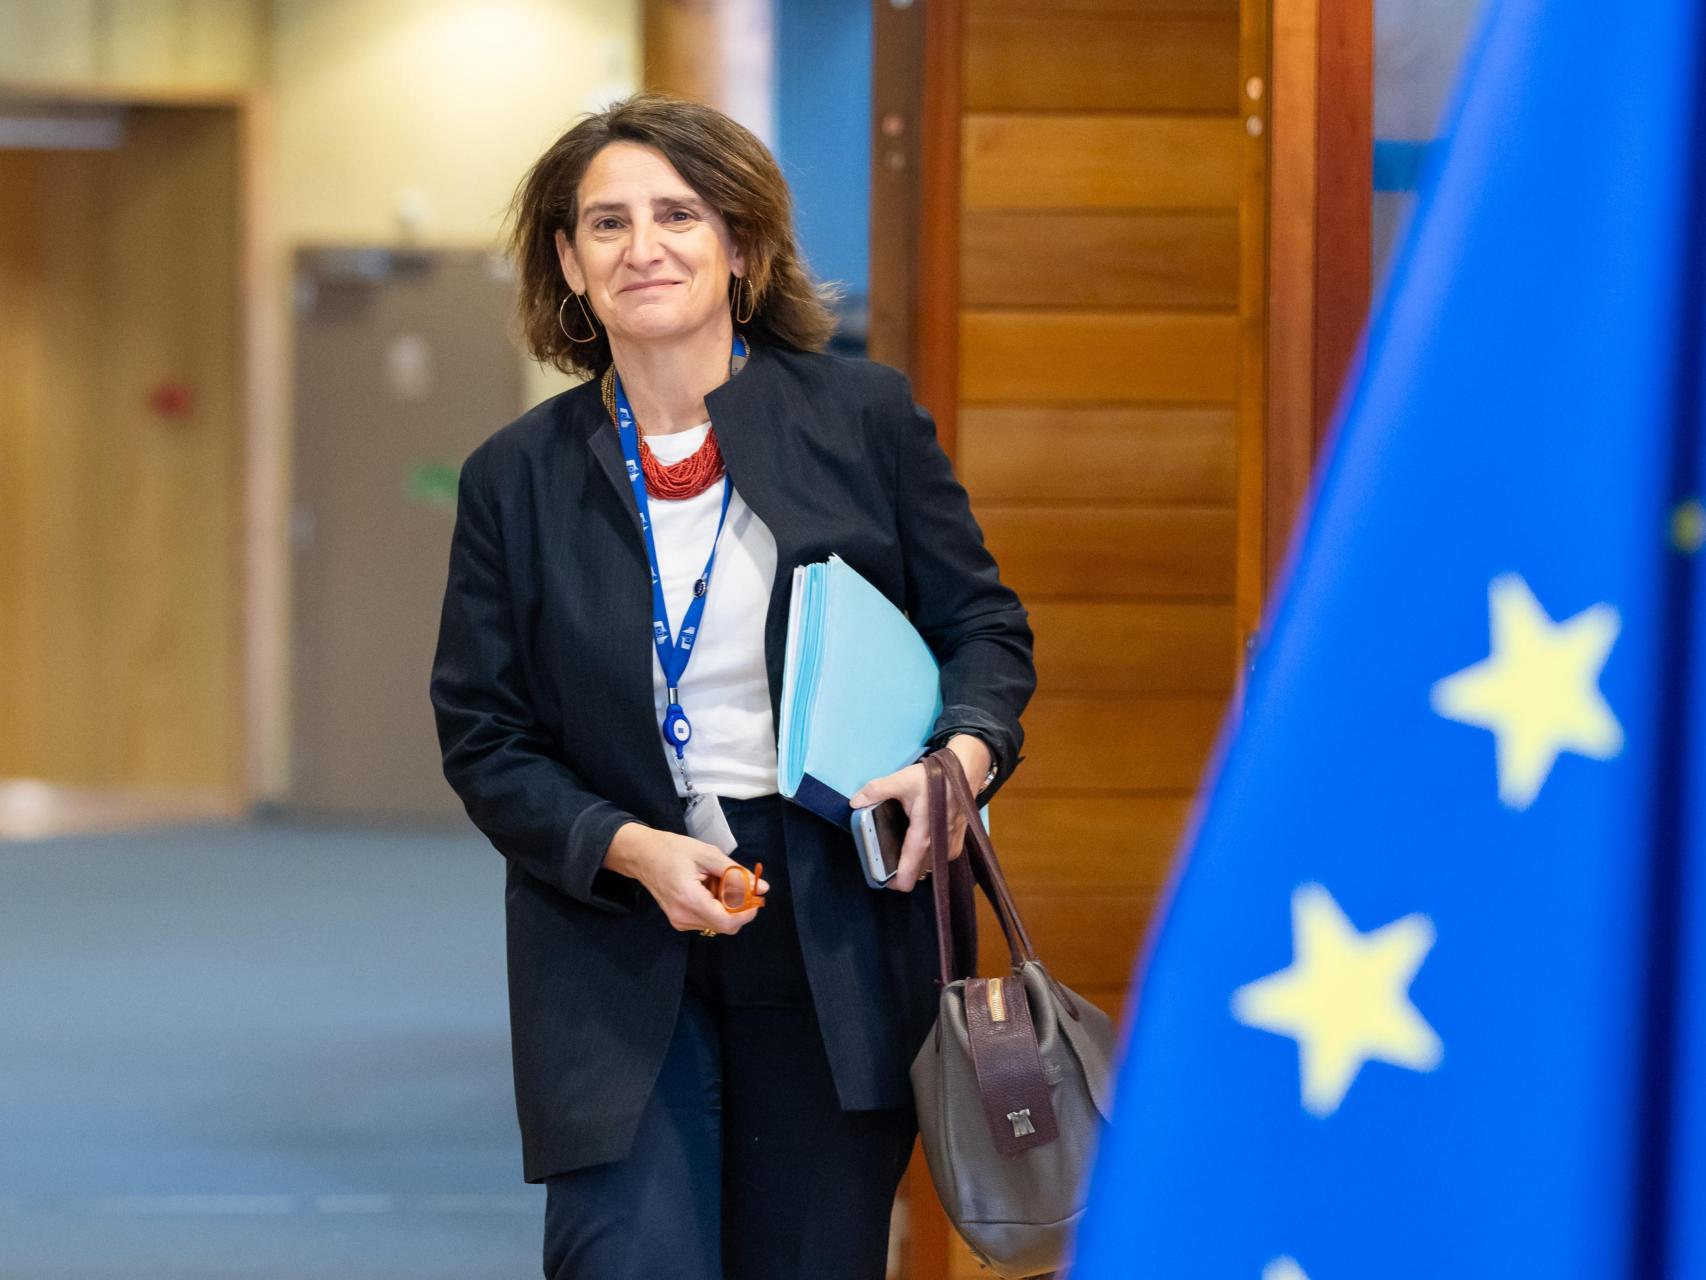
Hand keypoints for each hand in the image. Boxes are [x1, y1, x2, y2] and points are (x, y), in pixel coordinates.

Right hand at [604, 823, 768, 933]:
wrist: (642, 856)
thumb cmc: (672, 849)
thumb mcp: (707, 854)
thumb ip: (736, 873)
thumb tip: (761, 888)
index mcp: (690, 899)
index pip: (728, 922)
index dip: (747, 912)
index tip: (755, 895)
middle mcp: (684, 917)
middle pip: (726, 925)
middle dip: (739, 908)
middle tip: (737, 882)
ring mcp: (680, 922)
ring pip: (718, 923)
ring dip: (727, 906)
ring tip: (716, 881)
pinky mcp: (679, 921)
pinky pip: (707, 919)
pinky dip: (716, 906)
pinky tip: (707, 888)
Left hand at [849, 735, 989, 892]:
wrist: (967, 770)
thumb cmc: (937, 777)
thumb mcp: (903, 780)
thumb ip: (877, 790)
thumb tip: (855, 802)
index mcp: (923, 838)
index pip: (908, 876)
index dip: (892, 882)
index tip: (881, 876)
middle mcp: (939, 848)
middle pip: (915, 872)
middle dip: (900, 868)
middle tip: (888, 852)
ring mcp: (950, 847)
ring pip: (927, 866)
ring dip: (915, 860)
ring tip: (903, 843)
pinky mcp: (956, 843)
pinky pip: (938, 858)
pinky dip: (927, 854)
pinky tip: (919, 837)